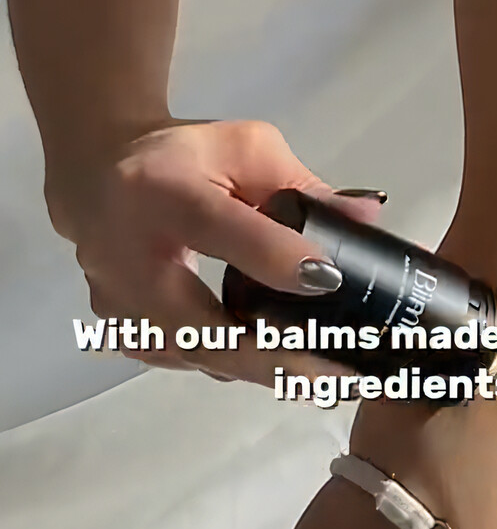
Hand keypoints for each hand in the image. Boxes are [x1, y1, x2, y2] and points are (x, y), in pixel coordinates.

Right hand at [50, 120, 385, 387]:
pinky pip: (189, 361)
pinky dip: (238, 366)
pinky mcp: (122, 332)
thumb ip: (305, 185)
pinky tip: (283, 369)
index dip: (274, 259)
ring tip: (327, 378)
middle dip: (278, 359)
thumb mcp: (244, 150)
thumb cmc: (180, 159)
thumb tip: (368, 216)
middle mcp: (126, 254)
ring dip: (265, 371)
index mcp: (159, 191)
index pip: (218, 229)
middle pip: (202, 326)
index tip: (330, 280)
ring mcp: (118, 303)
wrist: (96, 176)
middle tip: (340, 376)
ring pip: (198, 357)